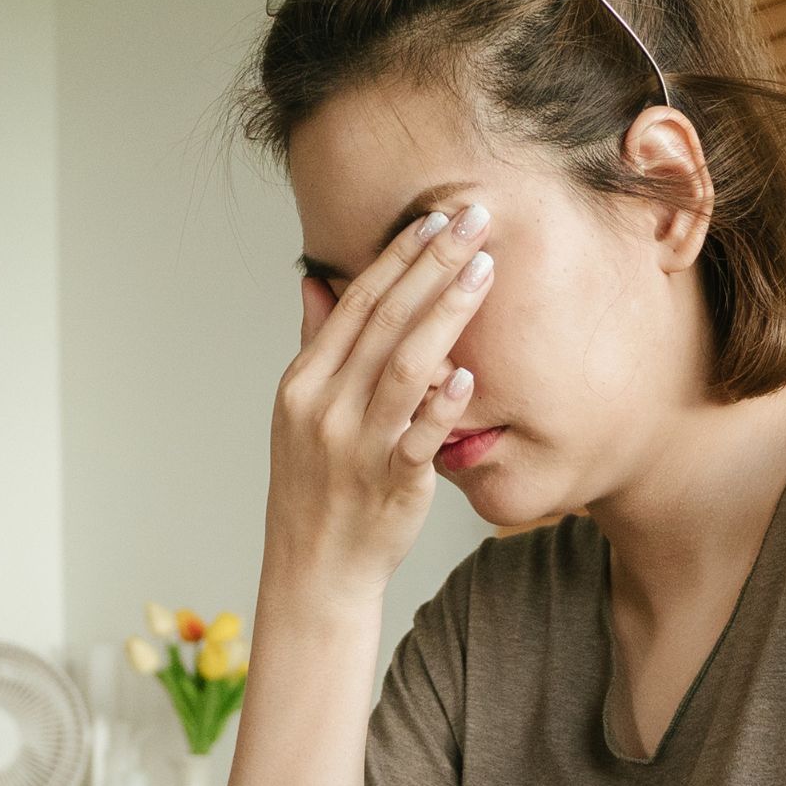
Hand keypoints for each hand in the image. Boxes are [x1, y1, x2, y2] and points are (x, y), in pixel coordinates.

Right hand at [264, 206, 494, 603]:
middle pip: (384, 319)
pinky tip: (472, 372)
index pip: (355, 302)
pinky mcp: (389, 483)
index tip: (435, 217)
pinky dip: (443, 404)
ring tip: (485, 270)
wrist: (316, 568)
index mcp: (304, 382)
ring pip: (406, 365)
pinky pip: (419, 437)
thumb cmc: (317, 485)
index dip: (398, 256)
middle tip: (473, 219)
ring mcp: (356, 445)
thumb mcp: (300, 413)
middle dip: (432, 263)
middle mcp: (326, 407)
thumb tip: (317, 282)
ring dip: (448, 312)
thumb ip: (315, 345)